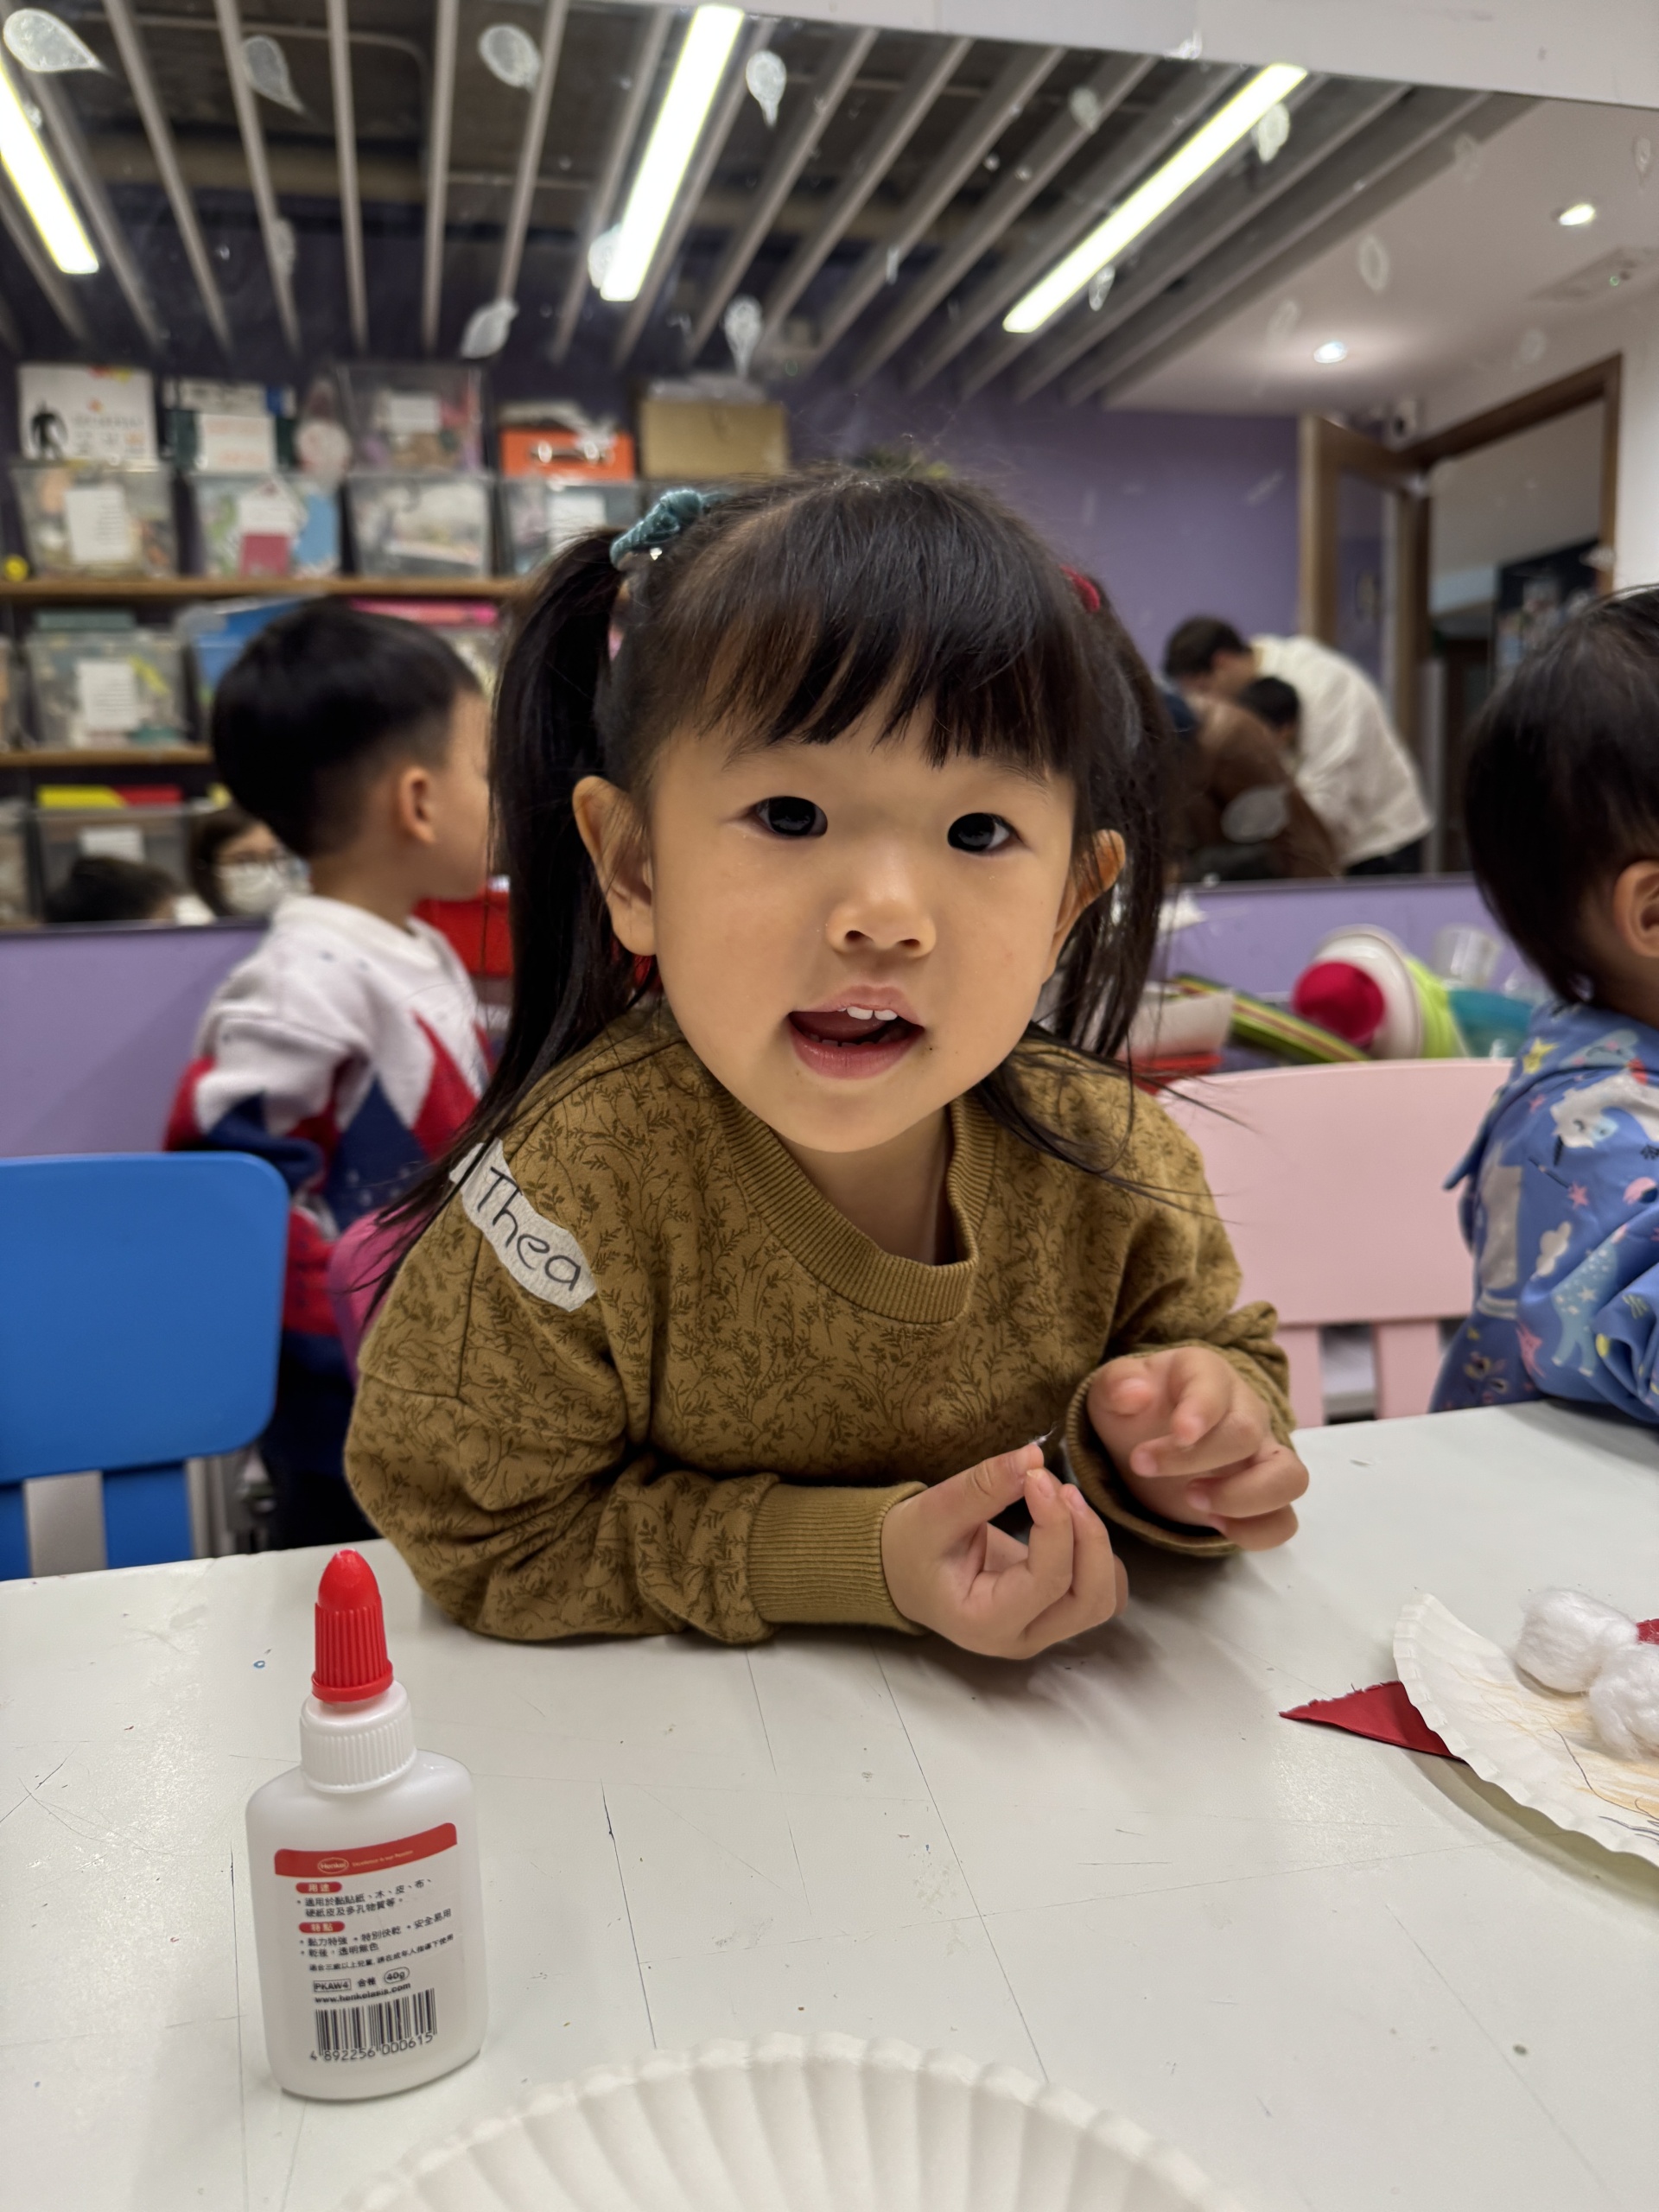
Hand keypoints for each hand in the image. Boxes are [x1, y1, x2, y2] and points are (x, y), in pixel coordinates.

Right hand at [880, 1444, 1125, 1658]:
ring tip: (1065, 1504)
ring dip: (1097, 1548)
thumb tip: (1034, 1456)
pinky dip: (1098, 1558)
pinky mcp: (1054, 1613)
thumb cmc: (912, 1545)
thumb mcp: (935, 1511)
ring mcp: (1042, 1630)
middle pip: (1089, 1600)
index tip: (1039, 1476)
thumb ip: (983, 1486)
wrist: (902, 1571)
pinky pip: (1101, 1592)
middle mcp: (1022, 1638)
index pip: (1046, 1581)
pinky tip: (1070, 1526)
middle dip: (1088, 1539)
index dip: (1055, 1524)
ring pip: (1104, 1600)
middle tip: (1062, 1488)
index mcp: (986, 1622)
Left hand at [1087, 1349, 1305, 1550]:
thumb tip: (1135, 1393)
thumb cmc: (1134, 1409)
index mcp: (1207, 1375)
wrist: (1146, 1440)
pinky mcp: (1264, 1496)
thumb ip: (1116, 1386)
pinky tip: (1214, 1525)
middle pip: (1247, 1434)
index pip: (1216, 1386)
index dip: (1202, 1410)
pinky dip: (1254, 1532)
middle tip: (1144, 1467)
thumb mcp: (1111, 1392)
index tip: (1178, 1434)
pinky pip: (1283, 1520)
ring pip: (1289, 1478)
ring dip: (1243, 1498)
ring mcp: (1262, 1455)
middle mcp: (1247, 1411)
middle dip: (1196, 1459)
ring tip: (1192, 1500)